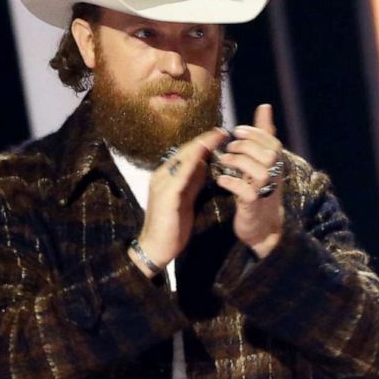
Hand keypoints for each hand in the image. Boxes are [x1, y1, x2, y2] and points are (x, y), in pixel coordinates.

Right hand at [131, 126, 229, 274]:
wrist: (157, 248)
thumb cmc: (173, 226)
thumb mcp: (186, 198)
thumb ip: (194, 181)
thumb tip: (206, 164)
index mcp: (167, 176)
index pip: (187, 154)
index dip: (203, 143)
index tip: (220, 134)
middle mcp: (162, 175)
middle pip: (185, 152)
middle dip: (204, 140)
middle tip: (222, 131)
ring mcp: (162, 184)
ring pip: (182, 159)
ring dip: (200, 147)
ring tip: (216, 137)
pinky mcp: (165, 196)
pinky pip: (180, 175)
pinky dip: (192, 164)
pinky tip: (203, 156)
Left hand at [213, 103, 285, 257]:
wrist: (261, 228)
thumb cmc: (260, 191)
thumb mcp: (262, 161)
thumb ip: (263, 135)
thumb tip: (265, 107)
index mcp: (275, 165)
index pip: (273, 142)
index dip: (256, 133)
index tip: (237, 130)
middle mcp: (274, 177)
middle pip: (268, 155)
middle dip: (246, 147)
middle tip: (229, 147)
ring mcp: (265, 193)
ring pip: (260, 172)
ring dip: (239, 163)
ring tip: (223, 161)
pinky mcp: (253, 207)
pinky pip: (247, 193)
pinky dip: (233, 183)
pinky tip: (221, 180)